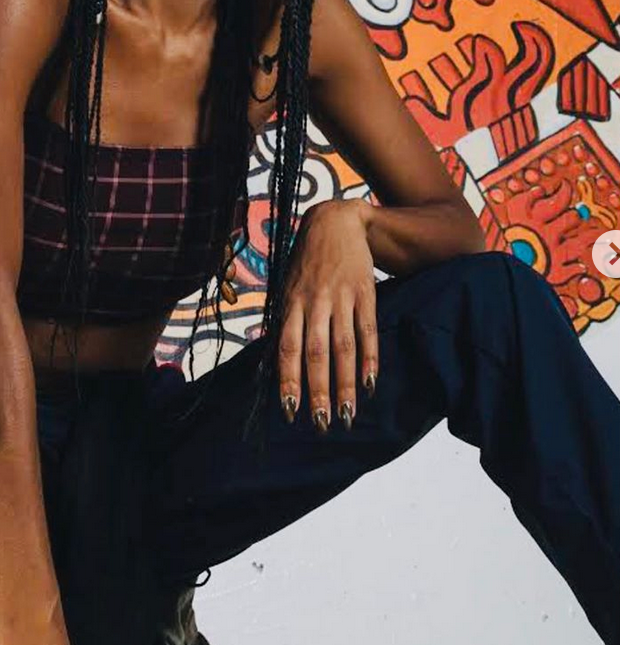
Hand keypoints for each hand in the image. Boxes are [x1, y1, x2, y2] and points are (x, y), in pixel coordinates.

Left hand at [277, 199, 377, 431]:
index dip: (289, 380)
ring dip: (346, 384)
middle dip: (319, 391)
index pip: (288, 349)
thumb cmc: (305, 262)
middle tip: (323, 424)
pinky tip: (370, 383)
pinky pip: (367, 330)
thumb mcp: (287, 287)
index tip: (290, 412)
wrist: (334, 221)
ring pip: (342, 347)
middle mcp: (314, 302)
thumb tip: (273, 364)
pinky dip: (369, 359)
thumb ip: (284, 323)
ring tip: (347, 414)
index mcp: (290, 303)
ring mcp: (341, 297)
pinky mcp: (364, 292)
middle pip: (315, 353)